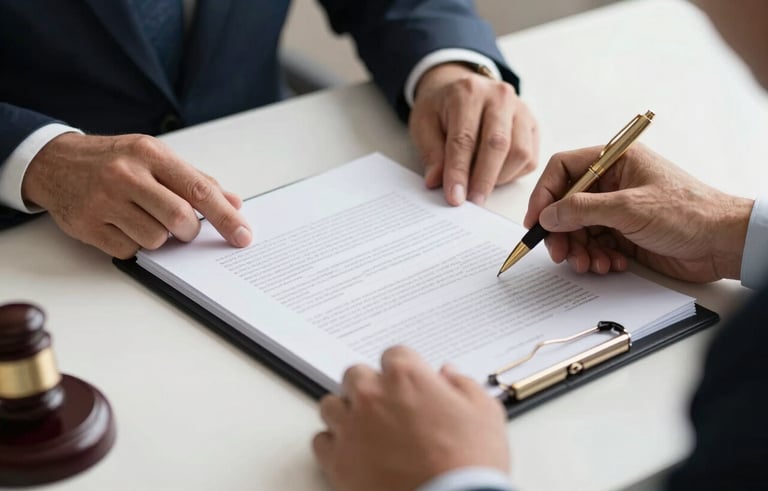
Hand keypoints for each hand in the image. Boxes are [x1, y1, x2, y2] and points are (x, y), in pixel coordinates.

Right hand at [22, 133, 251, 257]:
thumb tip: (234, 203)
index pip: (199, 190)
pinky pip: (129, 250)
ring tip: (146, 220)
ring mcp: (104, 201)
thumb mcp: (155, 157)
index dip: (226, 217)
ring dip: (161, 238)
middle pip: (179, 218)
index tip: (243, 235)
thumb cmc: (115, 160)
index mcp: (150, 154)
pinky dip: (136, 245)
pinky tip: (125, 226)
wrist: (55, 162)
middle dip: (190, 231)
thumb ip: (196, 180)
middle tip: (186, 229)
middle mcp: (126, 175)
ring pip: (155, 239)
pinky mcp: (87, 225)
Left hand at [313, 346, 508, 490]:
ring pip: (331, 405)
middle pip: (356, 375)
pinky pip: (321, 442)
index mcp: (406, 377)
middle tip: (387, 407)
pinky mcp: (337, 461)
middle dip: (370, 387)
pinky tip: (352, 453)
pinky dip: (333, 445)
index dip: (405, 370)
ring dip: (346, 412)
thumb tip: (449, 374)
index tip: (410, 384)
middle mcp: (372, 395)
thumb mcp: (485, 414)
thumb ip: (463, 385)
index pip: (394, 354)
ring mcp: (351, 427)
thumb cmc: (469, 462)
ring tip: (365, 429)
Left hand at [409, 63, 538, 206]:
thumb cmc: (441, 109)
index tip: (454, 197)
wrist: (460, 87)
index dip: (459, 171)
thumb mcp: (423, 124)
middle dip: (484, 179)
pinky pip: (530, 158)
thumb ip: (431, 153)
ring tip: (479, 186)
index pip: (465, 138)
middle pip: (498, 144)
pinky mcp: (533, 124)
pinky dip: (512, 174)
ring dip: (499, 177)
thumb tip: (436, 182)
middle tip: (472, 202)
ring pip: (520, 152)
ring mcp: (520, 109)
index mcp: (468, 93)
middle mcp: (499, 97)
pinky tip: (494, 175)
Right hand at [524, 145, 752, 281]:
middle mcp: (613, 183)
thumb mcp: (628, 208)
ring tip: (590, 264)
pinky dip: (597, 258)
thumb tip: (548, 215)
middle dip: (561, 231)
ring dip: (580, 250)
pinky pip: (596, 246)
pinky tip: (611, 265)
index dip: (545, 194)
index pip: (564, 169)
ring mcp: (618, 210)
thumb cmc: (689, 213)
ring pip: (579, 229)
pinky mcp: (625, 235)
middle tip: (560, 253)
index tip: (536, 221)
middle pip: (567, 204)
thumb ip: (582, 210)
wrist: (724, 243)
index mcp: (615, 161)